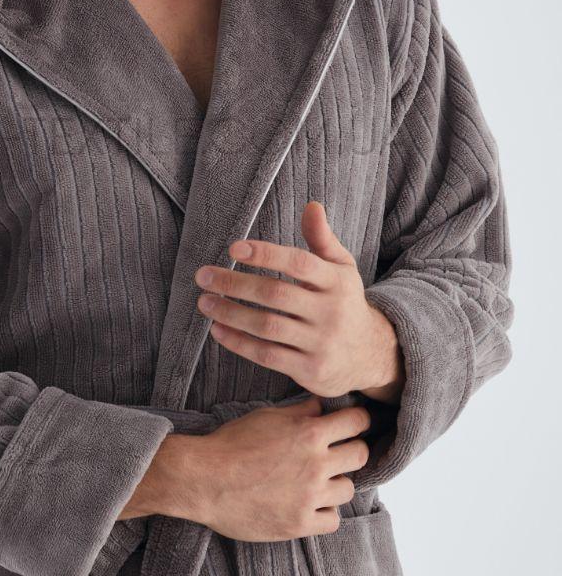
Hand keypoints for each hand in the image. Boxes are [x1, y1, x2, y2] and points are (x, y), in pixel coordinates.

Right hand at [190, 394, 372, 540]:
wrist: (203, 480)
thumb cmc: (231, 444)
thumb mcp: (266, 417)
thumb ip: (299, 412)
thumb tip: (321, 406)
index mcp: (309, 433)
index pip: (357, 422)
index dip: (357, 421)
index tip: (352, 425)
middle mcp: (316, 465)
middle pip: (360, 455)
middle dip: (351, 450)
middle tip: (337, 454)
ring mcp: (310, 497)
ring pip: (348, 489)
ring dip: (336, 484)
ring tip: (317, 482)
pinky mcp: (300, 524)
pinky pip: (333, 521)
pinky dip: (324, 513)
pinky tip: (310, 505)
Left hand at [193, 201, 405, 402]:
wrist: (370, 355)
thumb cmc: (345, 302)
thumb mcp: (342, 269)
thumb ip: (323, 239)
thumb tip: (312, 205)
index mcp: (336, 282)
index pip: (299, 263)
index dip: (266, 254)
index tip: (234, 247)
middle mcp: (331, 312)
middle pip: (275, 294)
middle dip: (235, 283)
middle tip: (203, 275)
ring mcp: (320, 343)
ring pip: (267, 326)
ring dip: (231, 313)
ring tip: (205, 302)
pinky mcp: (309, 370)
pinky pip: (267, 355)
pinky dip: (239, 343)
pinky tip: (218, 329)